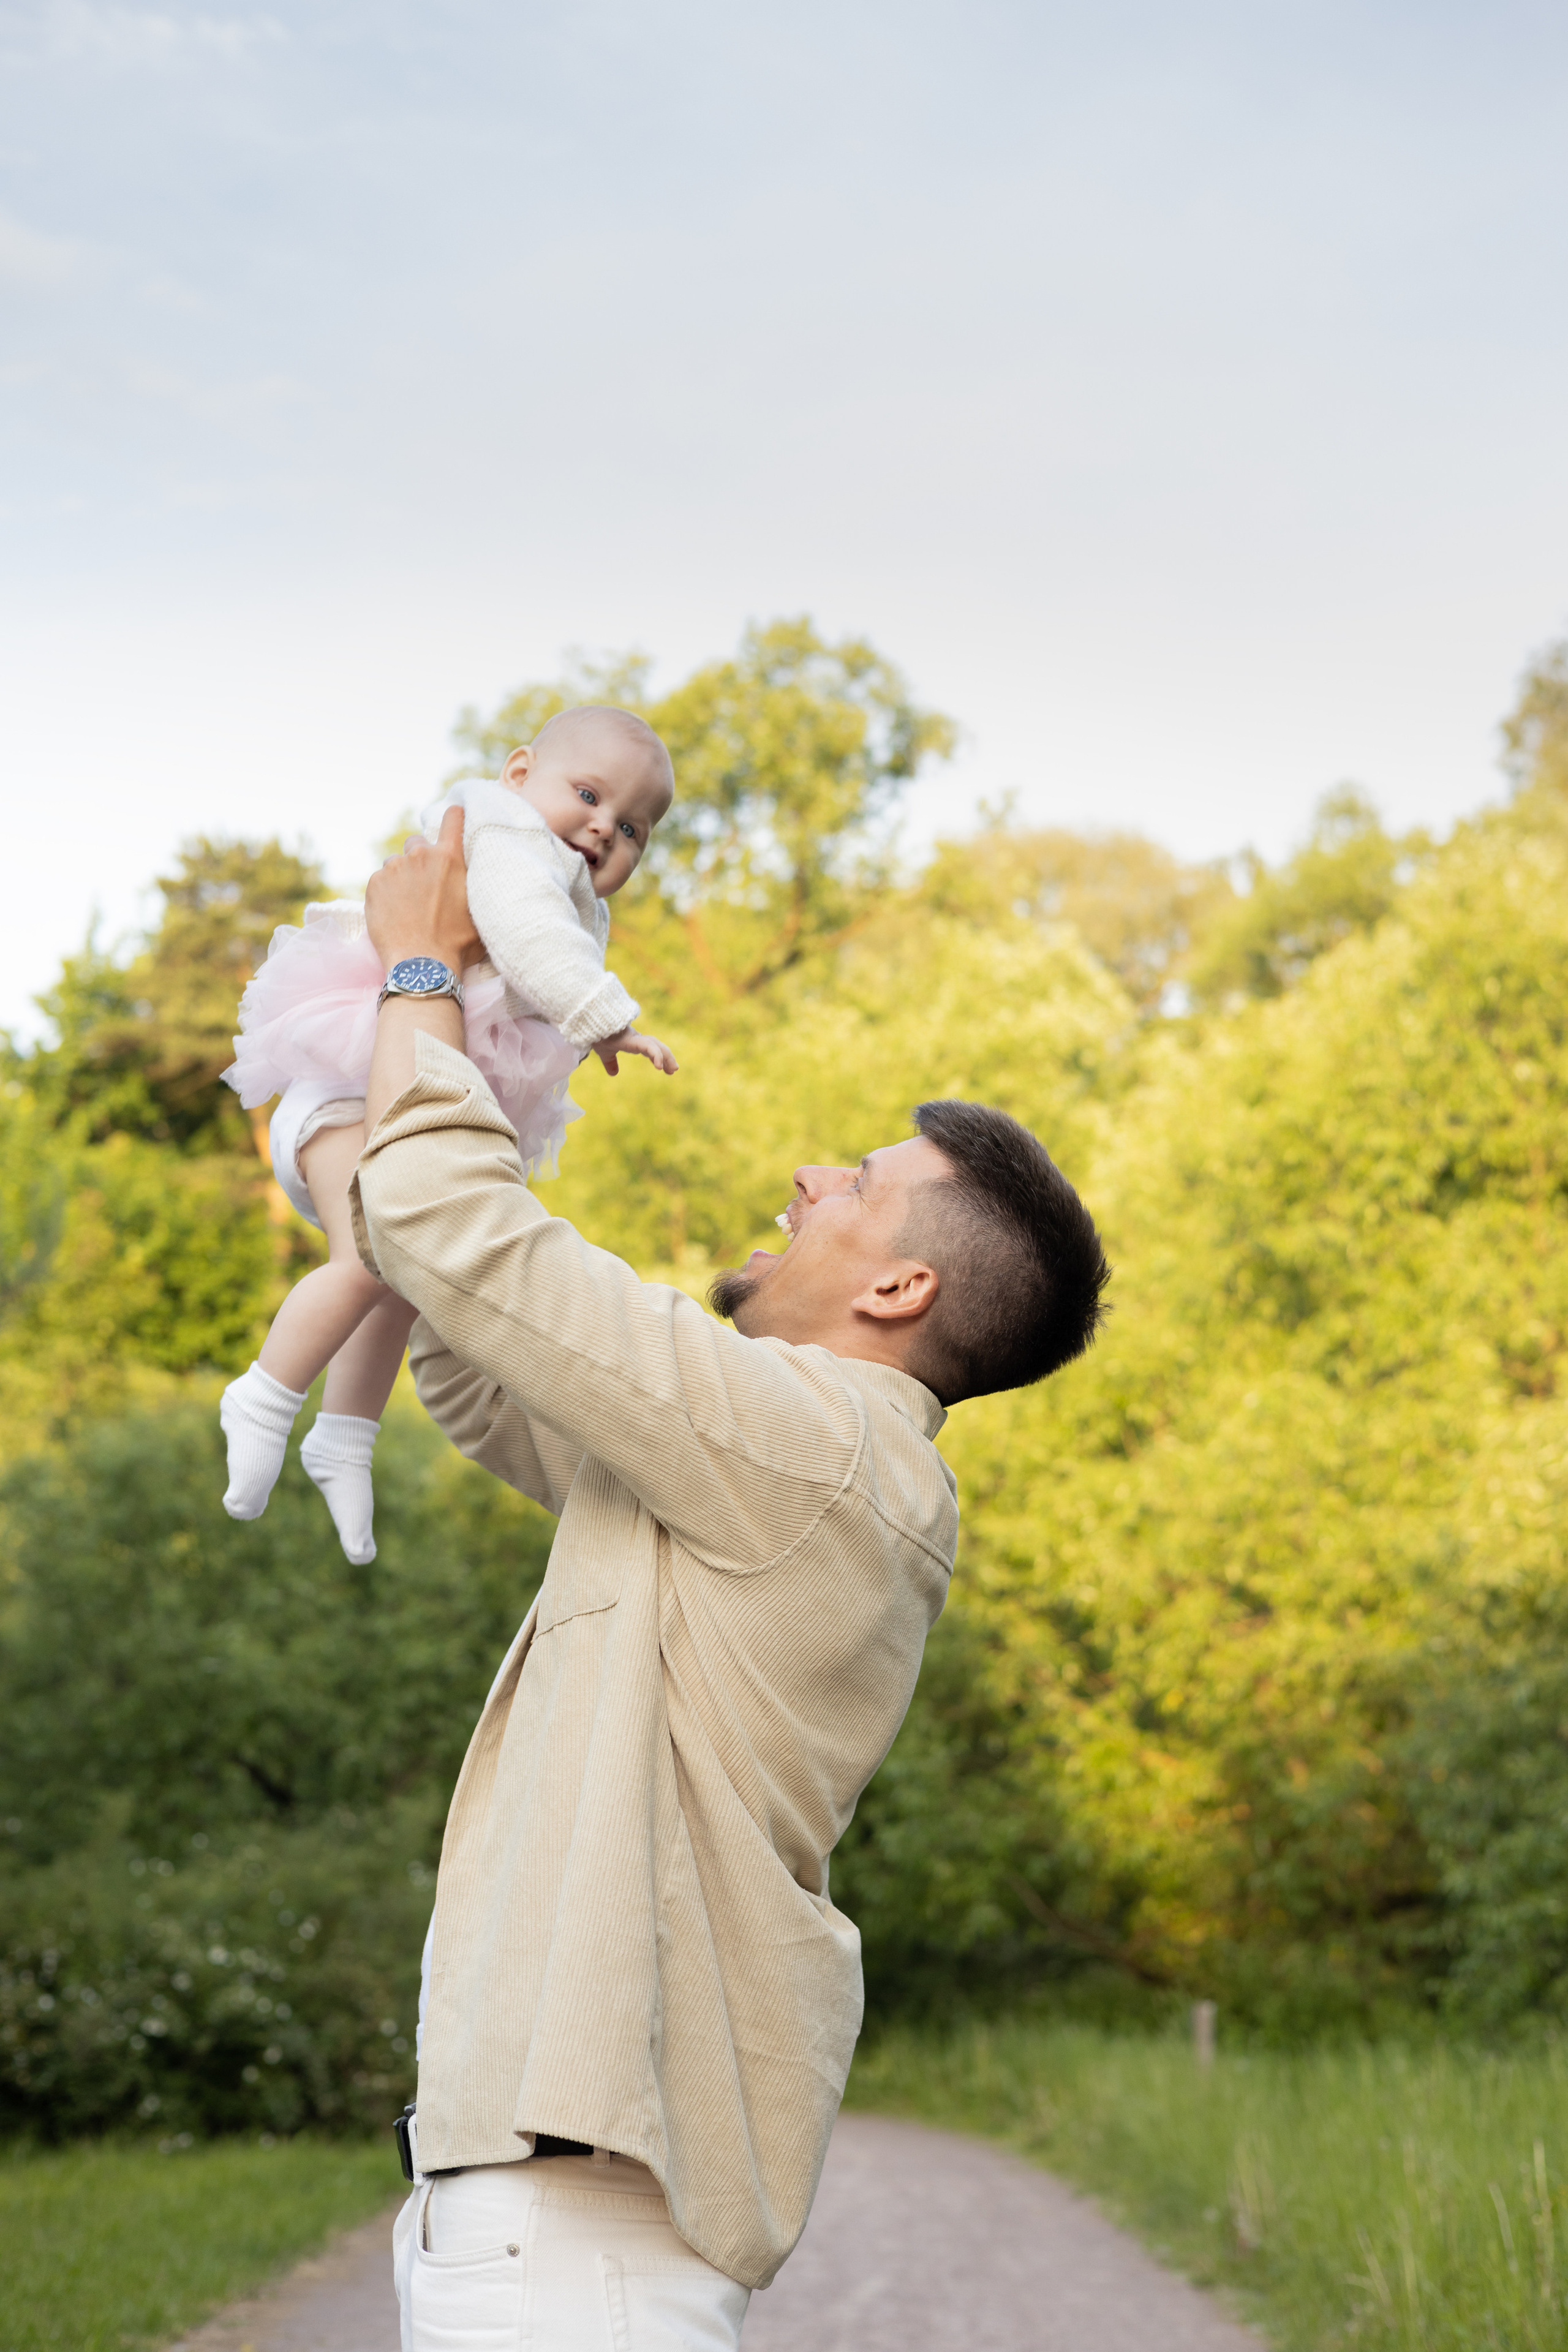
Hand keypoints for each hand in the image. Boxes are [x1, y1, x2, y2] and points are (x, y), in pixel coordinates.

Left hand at [364, 806, 481, 975]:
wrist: (422, 964)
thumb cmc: (458, 944)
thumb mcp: (479, 910)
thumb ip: (473, 885)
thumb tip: (480, 880)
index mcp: (450, 857)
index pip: (453, 818)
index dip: (453, 816)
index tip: (452, 818)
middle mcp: (421, 855)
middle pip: (417, 843)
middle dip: (420, 859)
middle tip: (424, 886)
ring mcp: (394, 868)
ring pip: (396, 864)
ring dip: (401, 877)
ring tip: (407, 906)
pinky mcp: (374, 884)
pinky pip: (381, 881)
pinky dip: (386, 894)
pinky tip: (394, 914)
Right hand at [593, 1028, 678, 1076]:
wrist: (591, 1026)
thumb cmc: (597, 1035)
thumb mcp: (605, 1052)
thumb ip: (610, 1062)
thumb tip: (613, 1073)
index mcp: (632, 1041)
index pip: (649, 1048)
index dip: (658, 1056)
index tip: (664, 1068)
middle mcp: (637, 1038)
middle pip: (656, 1046)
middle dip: (667, 1057)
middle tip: (673, 1069)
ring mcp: (636, 1037)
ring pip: (656, 1045)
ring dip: (666, 1056)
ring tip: (673, 1069)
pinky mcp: (633, 1038)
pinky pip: (649, 1046)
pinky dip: (656, 1055)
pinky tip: (659, 1066)